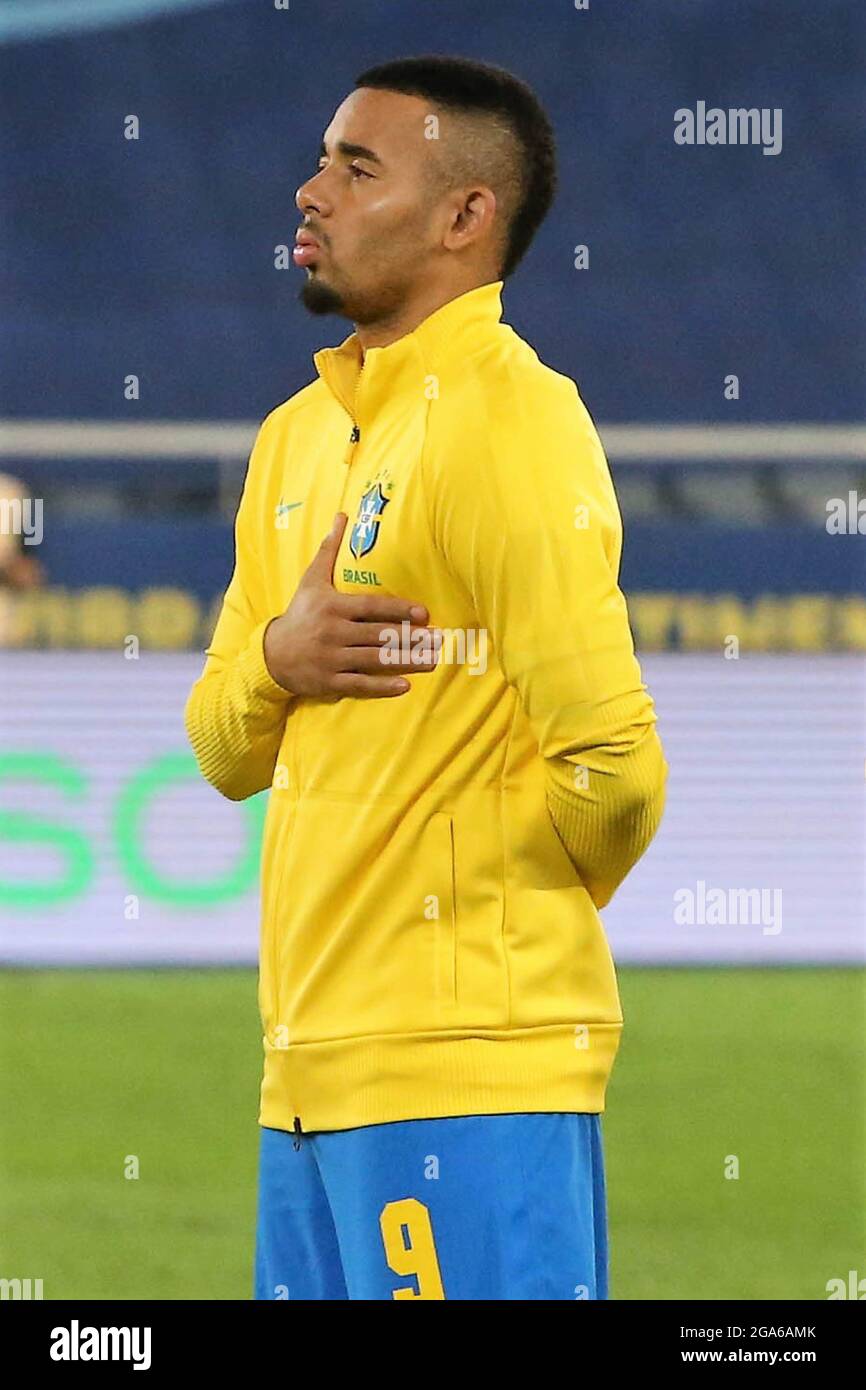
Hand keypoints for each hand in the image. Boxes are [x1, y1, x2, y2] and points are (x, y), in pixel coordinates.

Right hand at [263, 512, 440, 697]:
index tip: (424, 613)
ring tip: (432, 661)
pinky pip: (360, 684)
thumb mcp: (311, 580)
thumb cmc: (299, 613)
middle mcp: (333, 632)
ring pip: (374, 660)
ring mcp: (332, 659)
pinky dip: (382, 687)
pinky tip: (405, 686)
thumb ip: (329, 549)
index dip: (398, 610)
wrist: (272, 654)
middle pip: (378, 635)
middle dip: (410, 638)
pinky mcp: (330, 681)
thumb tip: (342, 515)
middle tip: (438, 639)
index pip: (371, 607)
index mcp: (333, 606)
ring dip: (405, 662)